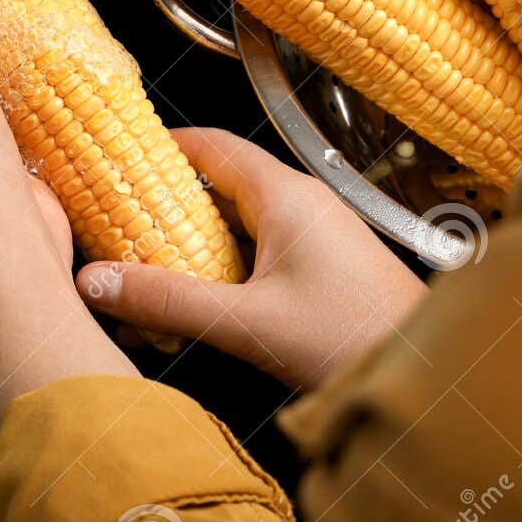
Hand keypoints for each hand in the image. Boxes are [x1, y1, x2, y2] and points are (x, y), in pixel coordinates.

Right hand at [76, 128, 427, 388]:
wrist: (425, 375)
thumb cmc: (355, 338)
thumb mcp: (246, 322)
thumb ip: (167, 301)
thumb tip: (95, 283)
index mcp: (285, 195)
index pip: (211, 146)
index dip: (159, 146)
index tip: (114, 156)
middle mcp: (301, 206)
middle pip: (215, 188)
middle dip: (161, 208)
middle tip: (112, 225)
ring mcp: (313, 238)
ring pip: (234, 228)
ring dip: (188, 250)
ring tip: (139, 277)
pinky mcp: (319, 271)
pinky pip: (254, 258)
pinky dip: (216, 275)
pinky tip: (188, 310)